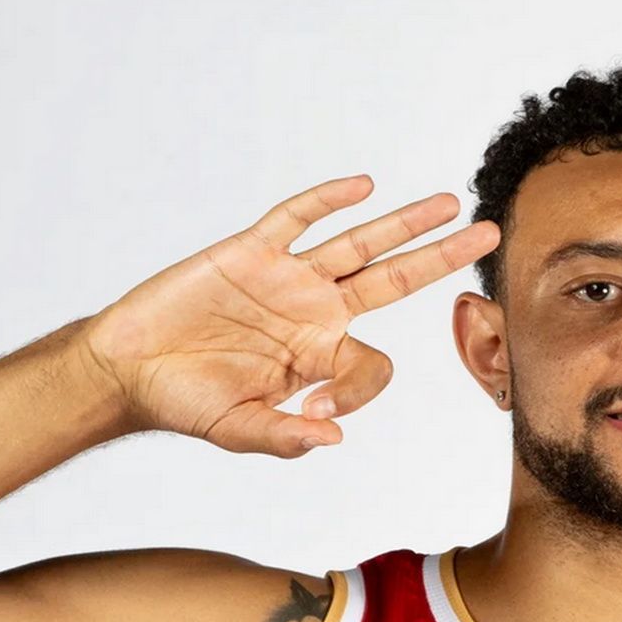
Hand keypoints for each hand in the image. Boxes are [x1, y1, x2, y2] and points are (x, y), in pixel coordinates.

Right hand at [82, 173, 499, 456]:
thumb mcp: (239, 431)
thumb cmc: (187, 403)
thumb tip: (331, 435)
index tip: (322, 409)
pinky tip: (363, 186)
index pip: (374, 363)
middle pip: (394, 280)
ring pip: (359, 244)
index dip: (360, 390)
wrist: (130, 368)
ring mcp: (287, 279)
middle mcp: (314, 313)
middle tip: (490, 234)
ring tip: (449, 201)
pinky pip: (295, 219)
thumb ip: (284, 436)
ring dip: (404, 223)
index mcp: (320, 358)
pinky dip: (327, 200)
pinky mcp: (250, 252)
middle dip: (442, 258)